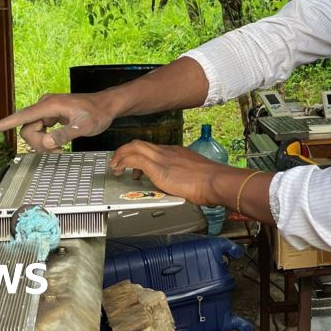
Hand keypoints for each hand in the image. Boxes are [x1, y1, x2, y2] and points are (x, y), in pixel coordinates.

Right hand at [0, 93, 114, 150]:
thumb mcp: (84, 126)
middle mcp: (45, 106)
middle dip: (38, 144)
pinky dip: (46, 141)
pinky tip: (58, 145)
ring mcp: (47, 111)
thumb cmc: (97, 113)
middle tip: (57, 151)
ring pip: (32, 132)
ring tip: (61, 149)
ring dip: (43, 144)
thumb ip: (65, 134)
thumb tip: (47, 142)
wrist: (106, 106)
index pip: (23, 116)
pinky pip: (39, 131)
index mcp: (50, 105)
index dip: (6, 123)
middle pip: (27, 129)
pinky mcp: (50, 116)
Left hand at [110, 140, 227, 205]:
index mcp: (175, 153)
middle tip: (118, 162)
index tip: (134, 165)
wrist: (215, 180)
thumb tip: (184, 187)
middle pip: (140, 144)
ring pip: (134, 147)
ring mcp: (161, 157)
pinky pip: (134, 159)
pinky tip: (119, 169)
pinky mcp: (157, 166)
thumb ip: (186, 177)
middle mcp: (167, 151)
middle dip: (125, 151)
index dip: (140, 155)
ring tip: (115, 166)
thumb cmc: (210, 181)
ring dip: (120, 156)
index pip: (152, 148)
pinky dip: (123, 162)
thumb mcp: (195, 175)